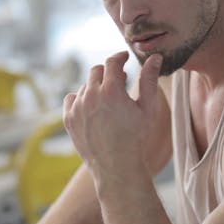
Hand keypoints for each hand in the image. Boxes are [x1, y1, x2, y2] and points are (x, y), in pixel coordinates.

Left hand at [62, 51, 162, 183]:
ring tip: (108, 101)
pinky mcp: (68, 118)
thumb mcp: (147, 108)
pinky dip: (81, 99)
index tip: (125, 57)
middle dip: (108, 72)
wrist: (117, 167)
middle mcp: (90, 95)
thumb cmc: (137, 137)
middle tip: (119, 81)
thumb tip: (155, 57)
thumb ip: (149, 79)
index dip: (120, 57)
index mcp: (111, 90)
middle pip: (96, 71)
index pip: (112, 62)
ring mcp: (77, 107)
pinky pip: (72, 98)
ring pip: (85, 86)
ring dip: (96, 88)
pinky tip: (92, 108)